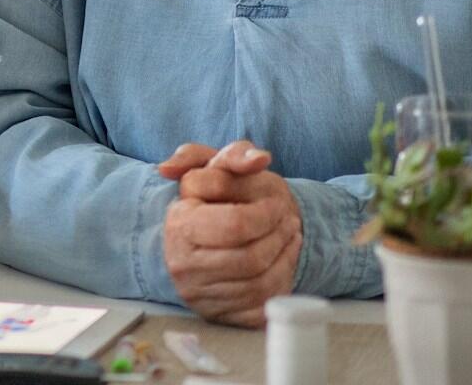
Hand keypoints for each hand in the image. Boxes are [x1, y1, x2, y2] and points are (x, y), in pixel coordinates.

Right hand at [159, 140, 301, 326]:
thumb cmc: (211, 198)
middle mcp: (184, 265)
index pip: (236, 225)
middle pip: (252, 258)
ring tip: (291, 237)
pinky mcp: (220, 315)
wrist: (194, 236)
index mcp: (180, 225)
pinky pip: (261, 307)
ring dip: (286, 257)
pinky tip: (283, 262)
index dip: (266, 213)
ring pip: (259, 284)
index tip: (277, 203)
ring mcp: (201, 295)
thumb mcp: (215, 165)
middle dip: (280, 237)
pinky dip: (281, 283)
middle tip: (290, 220)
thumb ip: (233, 155)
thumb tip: (259, 160)